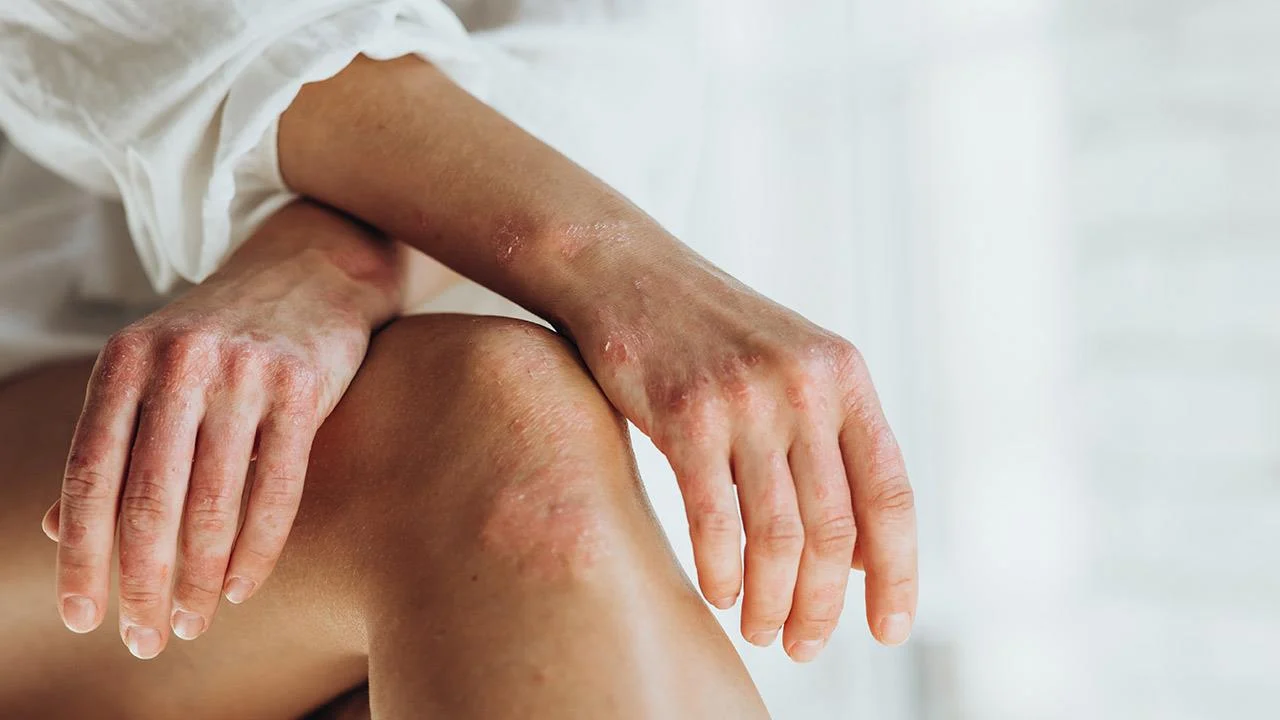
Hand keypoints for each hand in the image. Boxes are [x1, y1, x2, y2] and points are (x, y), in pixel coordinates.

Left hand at [43, 202, 400, 657]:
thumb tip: (59, 530)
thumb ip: (109, 445)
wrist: (310, 271)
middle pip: (147, 499)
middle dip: (142, 583)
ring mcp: (244, 372)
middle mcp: (178, 363)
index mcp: (125, 361)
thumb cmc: (221, 337)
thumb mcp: (149, 374)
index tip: (83, 617)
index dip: (82, 555)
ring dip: (200, 577)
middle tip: (145, 638)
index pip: (90, 474)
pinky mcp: (303, 385)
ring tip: (194, 622)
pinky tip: (242, 586)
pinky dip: (258, 548)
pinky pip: (278, 486)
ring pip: (212, 500)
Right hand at [570, 245, 916, 661]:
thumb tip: (862, 558)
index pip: (891, 494)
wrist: (626, 271)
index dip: (897, 572)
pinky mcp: (685, 414)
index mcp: (845, 376)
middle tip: (804, 646)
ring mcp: (746, 399)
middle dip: (823, 605)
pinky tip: (719, 594)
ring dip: (773, 601)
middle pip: (836, 528)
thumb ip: (832, 448)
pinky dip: (721, 571)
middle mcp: (806, 387)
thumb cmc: (709, 334)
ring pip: (778, 534)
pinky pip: (715, 520)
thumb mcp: (791, 369)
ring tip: (763, 632)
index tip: (887, 628)